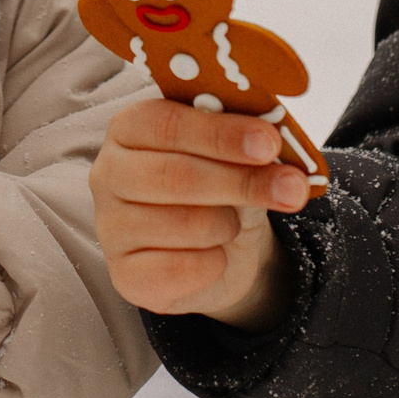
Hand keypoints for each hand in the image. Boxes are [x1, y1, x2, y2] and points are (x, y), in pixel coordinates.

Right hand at [91, 99, 307, 328]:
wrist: (226, 249)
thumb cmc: (224, 189)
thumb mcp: (242, 155)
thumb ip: (250, 141)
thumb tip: (273, 145)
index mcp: (130, 128)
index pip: (166, 123)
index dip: (221, 133)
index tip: (268, 143)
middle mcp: (109, 173)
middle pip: (174, 175)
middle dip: (240, 182)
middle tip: (289, 187)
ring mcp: (110, 226)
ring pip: (182, 224)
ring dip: (227, 225)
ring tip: (233, 224)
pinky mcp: (123, 274)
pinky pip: (177, 270)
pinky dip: (212, 263)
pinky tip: (216, 255)